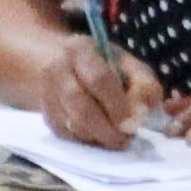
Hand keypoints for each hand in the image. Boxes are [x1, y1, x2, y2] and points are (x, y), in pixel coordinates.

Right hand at [37, 38, 175, 151]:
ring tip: (117, 138)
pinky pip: (68, 136)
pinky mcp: (46, 116)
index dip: (118, 105)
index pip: (98, 79)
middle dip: (107, 128)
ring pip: (72, 125)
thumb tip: (143, 113)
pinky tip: (101, 135)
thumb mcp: (127, 63)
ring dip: (99, 137)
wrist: (57, 63)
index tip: (133, 122)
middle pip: (81, 106)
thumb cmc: (102, 64)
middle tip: (126, 138)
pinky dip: (89, 141)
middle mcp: (57, 70)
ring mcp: (47, 95)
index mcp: (79, 50)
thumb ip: (144, 84)